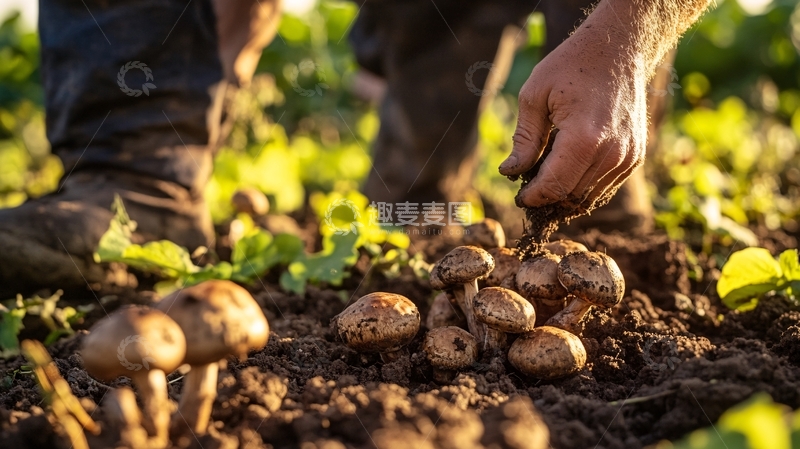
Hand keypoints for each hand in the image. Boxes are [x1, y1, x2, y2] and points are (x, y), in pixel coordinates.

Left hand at [499, 5, 648, 208]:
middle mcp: (611, 153)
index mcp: (584, 138)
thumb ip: (524, 139)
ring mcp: (628, 157)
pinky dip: (584, 188)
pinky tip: (568, 175)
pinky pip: (605, 188)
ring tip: (546, 183)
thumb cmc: (571, 66)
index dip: (533, 197)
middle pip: (571, 197)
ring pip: (589, 198)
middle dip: (547, 199)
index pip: (554, 187)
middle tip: (529, 191)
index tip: (519, 196)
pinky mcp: (635, 157)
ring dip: (565, 197)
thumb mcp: (535, 95)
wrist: (620, 48)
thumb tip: (509, 172)